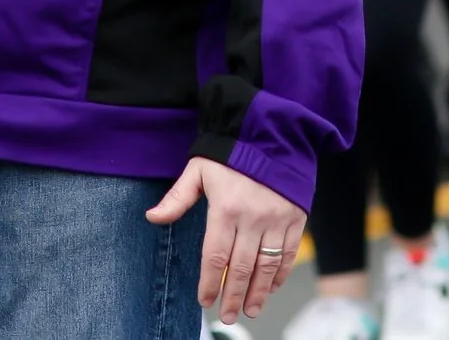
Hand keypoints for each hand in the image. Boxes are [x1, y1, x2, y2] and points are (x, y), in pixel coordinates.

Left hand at [148, 157, 303, 323]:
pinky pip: (289, 254)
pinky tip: (272, 287)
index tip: (205, 301)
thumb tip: (152, 217)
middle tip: (227, 316)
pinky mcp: (296, 218)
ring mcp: (277, 219)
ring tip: (250, 310)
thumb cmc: (232, 151)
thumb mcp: (199, 168)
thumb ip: (177, 197)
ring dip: (258, 292)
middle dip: (232, 296)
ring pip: (266, 266)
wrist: (274, 131)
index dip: (210, 283)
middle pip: (241, 268)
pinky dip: (280, 274)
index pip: (215, 256)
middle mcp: (253, 218)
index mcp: (226, 208)